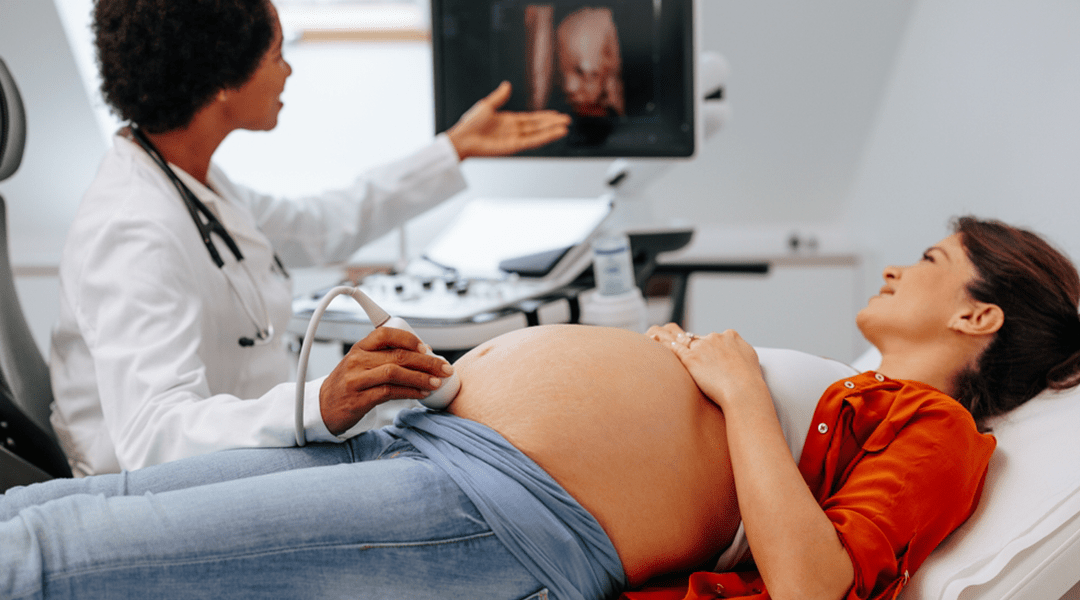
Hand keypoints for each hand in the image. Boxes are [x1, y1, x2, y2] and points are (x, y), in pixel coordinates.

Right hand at [319, 327, 453, 434]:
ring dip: (421, 377)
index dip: (409, 339)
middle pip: (397, 355)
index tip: (427, 349)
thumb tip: (425, 352)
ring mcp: (356, 380)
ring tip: (437, 382)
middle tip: (445, 368)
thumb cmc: (349, 384)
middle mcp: (357, 360)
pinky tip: (421, 393)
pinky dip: (409, 392)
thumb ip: (388, 356)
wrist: (323, 407)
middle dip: (427, 362)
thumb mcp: (362, 364)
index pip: (386, 334)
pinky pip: (389, 393)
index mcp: (360, 347)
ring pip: (394, 373)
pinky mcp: (358, 399)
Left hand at [446, 81, 570, 158]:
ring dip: (552, 130)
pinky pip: (533, 141)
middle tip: (567, 120)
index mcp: (508, 121)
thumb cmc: (470, 124)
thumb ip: (499, 97)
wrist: (463, 138)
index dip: (544, 117)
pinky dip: (545, 137)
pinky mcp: (514, 146)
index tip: (556, 114)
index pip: (531, 119)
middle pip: (538, 126)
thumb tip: (507, 85)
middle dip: (552, 123)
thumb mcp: (487, 105)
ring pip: (538, 133)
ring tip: (566, 127)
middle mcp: (514, 130)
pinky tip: (555, 133)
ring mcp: (515, 139)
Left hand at [646, 323, 764, 410]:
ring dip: (674, 342)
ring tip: (661, 339)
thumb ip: (741, 351)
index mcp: (731, 336)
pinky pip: (673, 348)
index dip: (709, 347)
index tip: (706, 357)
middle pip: (699, 339)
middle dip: (693, 348)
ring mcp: (702, 347)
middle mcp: (715, 337)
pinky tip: (654, 340)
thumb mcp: (751, 359)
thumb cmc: (750, 382)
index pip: (715, 337)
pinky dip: (663, 343)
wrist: (744, 391)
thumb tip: (736, 352)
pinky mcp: (691, 358)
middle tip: (688, 359)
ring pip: (683, 341)